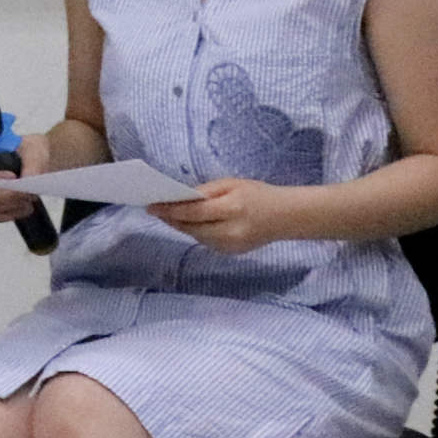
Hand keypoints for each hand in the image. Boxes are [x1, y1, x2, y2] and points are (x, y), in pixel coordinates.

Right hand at [0, 135, 47, 225]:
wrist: (37, 162)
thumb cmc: (30, 152)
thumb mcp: (33, 152)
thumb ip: (31, 164)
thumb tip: (28, 179)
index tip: (13, 176)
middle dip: (10, 196)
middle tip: (27, 192)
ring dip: (16, 204)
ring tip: (31, 195)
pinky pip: (2, 216)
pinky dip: (17, 212)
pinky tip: (27, 204)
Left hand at [150, 177, 288, 254]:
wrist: (286, 217)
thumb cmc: (257, 194)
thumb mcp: (231, 184)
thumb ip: (205, 191)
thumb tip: (180, 198)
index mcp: (231, 210)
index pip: (193, 212)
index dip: (169, 210)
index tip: (151, 205)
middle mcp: (230, 231)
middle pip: (191, 228)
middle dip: (171, 219)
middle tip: (154, 210)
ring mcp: (232, 246)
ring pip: (197, 237)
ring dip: (181, 227)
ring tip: (166, 216)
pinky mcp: (232, 253)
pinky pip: (207, 242)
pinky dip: (195, 233)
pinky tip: (187, 224)